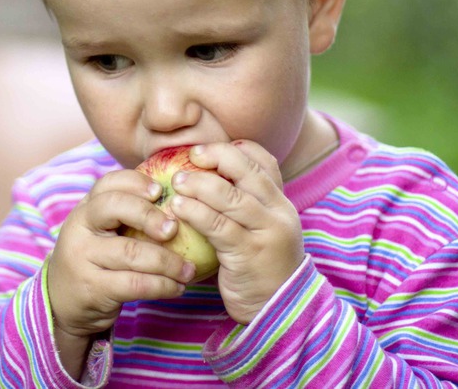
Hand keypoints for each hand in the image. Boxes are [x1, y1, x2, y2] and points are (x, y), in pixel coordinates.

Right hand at [47, 169, 195, 374]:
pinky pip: (135, 284)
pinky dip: (162, 286)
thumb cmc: (94, 261)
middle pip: (114, 208)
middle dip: (149, 215)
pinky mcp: (93, 288)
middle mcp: (79, 229)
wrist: (62, 303)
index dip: (135, 182)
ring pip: (131, 252)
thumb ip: (126, 216)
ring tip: (188, 269)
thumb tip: (180, 202)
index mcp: (85, 209)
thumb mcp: (99, 232)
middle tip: (174, 229)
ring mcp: (83, 258)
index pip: (108, 184)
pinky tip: (176, 287)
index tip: (160, 191)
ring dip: (168, 261)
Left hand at [171, 140, 303, 324]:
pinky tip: (177, 207)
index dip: (235, 149)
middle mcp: (278, 212)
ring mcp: (266, 233)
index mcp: (281, 202)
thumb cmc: (258, 265)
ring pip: (231, 197)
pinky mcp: (248, 254)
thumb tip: (202, 175)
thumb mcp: (259, 229)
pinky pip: (218, 226)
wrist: (279, 309)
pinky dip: (195, 212)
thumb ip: (242, 205)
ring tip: (176, 181)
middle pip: (247, 171)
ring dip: (199, 184)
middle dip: (216, 156)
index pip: (264, 161)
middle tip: (189, 155)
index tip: (206, 149)